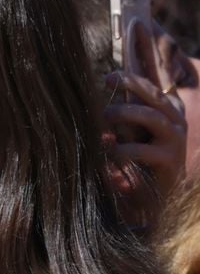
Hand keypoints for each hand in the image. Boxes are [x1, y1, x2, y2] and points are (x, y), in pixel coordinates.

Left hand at [105, 70, 186, 204]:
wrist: (158, 198)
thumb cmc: (141, 163)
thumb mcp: (133, 137)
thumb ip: (124, 121)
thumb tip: (99, 106)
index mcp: (168, 113)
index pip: (153, 89)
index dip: (133, 79)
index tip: (108, 75)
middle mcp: (175, 123)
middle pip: (154, 96)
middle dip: (132, 84)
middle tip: (108, 79)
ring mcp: (175, 140)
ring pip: (151, 116)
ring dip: (125, 112)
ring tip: (104, 115)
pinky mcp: (169, 161)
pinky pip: (143, 150)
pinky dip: (122, 150)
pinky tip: (109, 150)